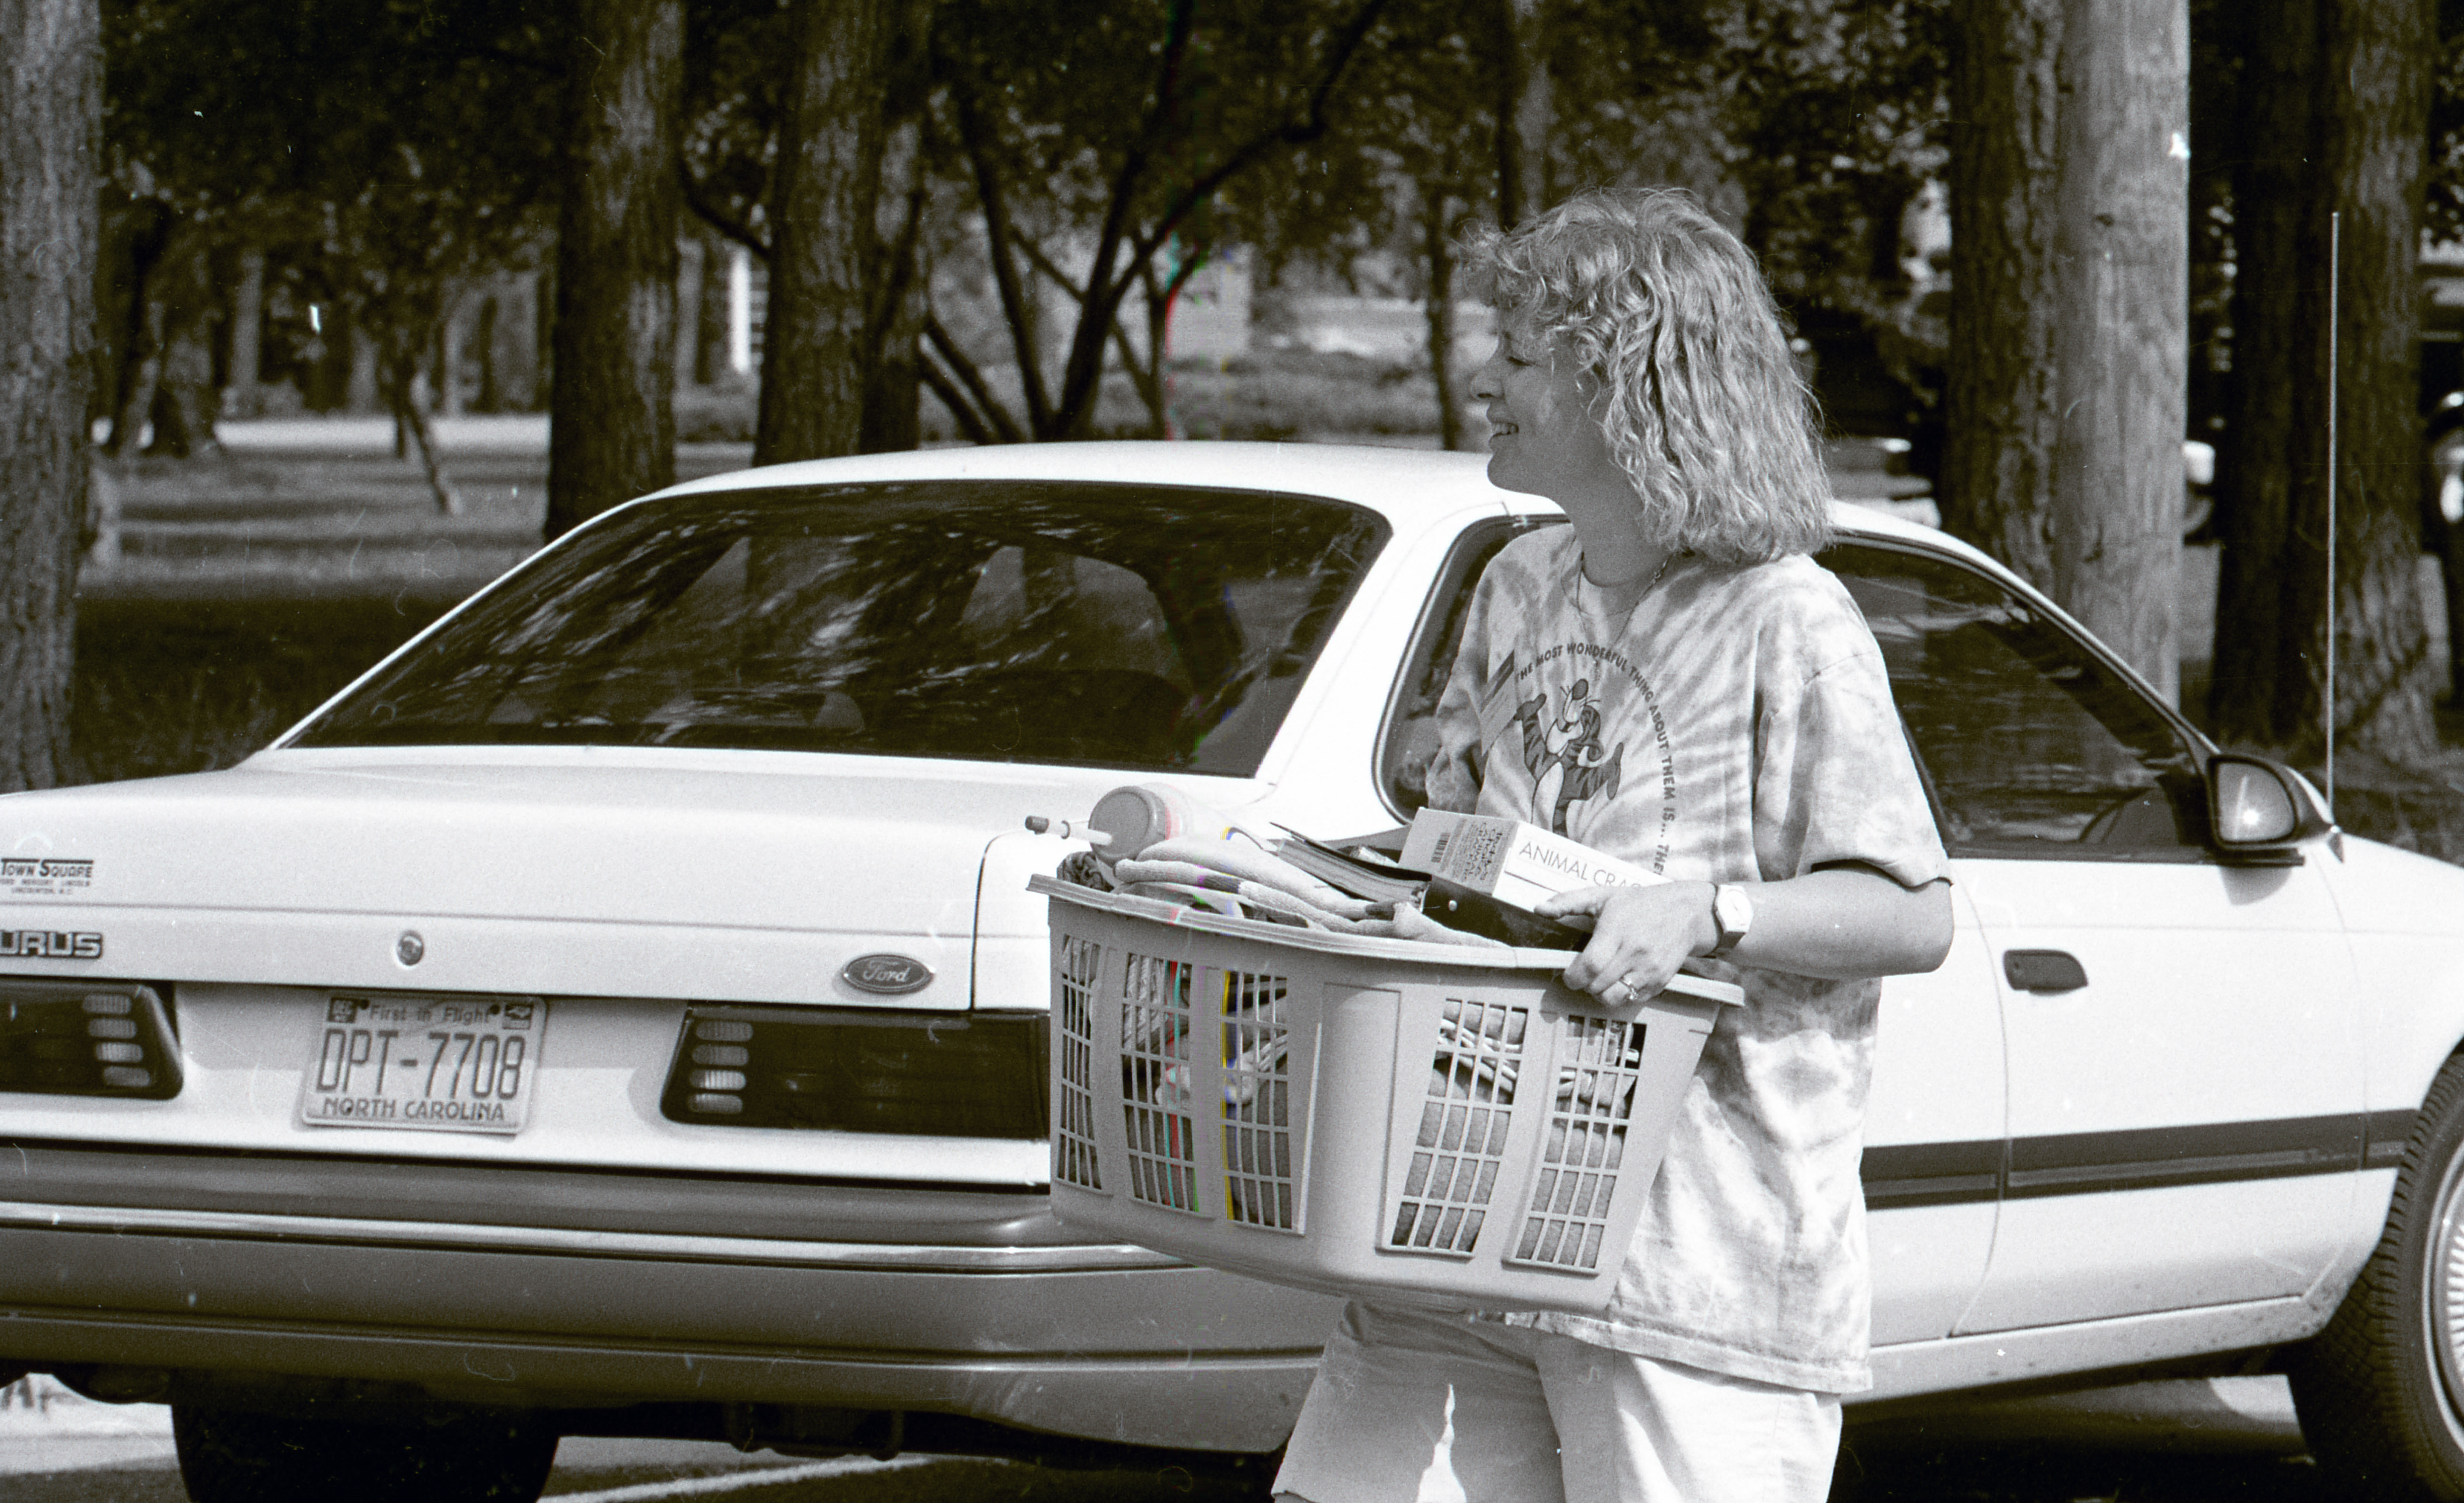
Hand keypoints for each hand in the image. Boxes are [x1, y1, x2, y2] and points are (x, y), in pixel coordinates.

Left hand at [1533, 881, 1714, 1007]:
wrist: (1686, 913)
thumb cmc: (1640, 904)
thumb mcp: (1604, 896)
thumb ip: (1569, 901)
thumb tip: (1539, 908)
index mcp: (1617, 929)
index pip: (1590, 965)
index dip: (1574, 976)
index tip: (1570, 974)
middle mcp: (1635, 951)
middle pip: (1598, 985)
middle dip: (1584, 984)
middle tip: (1585, 974)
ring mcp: (1649, 969)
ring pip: (1613, 999)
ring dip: (1600, 993)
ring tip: (1601, 979)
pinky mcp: (1660, 982)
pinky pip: (1632, 1000)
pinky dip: (1620, 995)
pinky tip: (1620, 979)